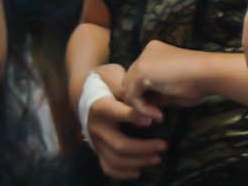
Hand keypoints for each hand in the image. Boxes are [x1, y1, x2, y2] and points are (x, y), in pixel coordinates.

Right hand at [86, 64, 168, 179]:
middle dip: (144, 148)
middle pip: (119, 145)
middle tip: (164, 145)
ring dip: (138, 162)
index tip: (156, 118)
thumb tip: (141, 101)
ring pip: (115, 160)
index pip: (117, 113)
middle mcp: (96, 127)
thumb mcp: (114, 75)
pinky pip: (108, 167)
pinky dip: (123, 173)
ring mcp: (95, 141)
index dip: (135, 116)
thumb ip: (126, 86)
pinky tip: (139, 171)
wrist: (83, 92)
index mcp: (100, 106)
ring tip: (157, 158)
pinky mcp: (97, 149)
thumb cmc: (105, 81)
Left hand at [121, 41, 208, 121]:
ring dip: (141, 107)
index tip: (161, 111)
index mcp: (156, 51)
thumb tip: (143, 107)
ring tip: (158, 116)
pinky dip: (142, 109)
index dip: (147, 95)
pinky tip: (159, 115)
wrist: (210, 73)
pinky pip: (132, 96)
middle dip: (141, 100)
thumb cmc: (199, 82)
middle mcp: (148, 51)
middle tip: (156, 116)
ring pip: (128, 89)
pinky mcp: (142, 71)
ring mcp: (143, 59)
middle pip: (130, 81)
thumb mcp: (173, 88)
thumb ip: (156, 94)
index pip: (140, 76)